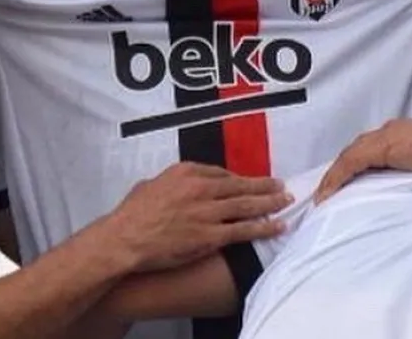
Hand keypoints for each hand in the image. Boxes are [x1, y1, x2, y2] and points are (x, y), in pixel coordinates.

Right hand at [103, 162, 290, 273]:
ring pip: (247, 205)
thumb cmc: (132, 214)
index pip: (221, 173)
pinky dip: (264, 227)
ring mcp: (208, 212)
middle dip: (264, 186)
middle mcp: (201, 188)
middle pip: (240, 185)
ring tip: (286, 201)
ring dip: (270, 203)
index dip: (240, 179)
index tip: (250, 182)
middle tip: (282, 186)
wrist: (125, 239)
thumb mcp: (150, 184)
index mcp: (186, 172)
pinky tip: (278, 226)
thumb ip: (171, 182)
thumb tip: (180, 187)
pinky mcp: (211, 236)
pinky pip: (244, 230)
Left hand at [313, 120, 411, 202]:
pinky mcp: (383, 147)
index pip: (369, 150)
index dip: (352, 167)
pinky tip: (328, 193)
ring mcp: (386, 137)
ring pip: (349, 156)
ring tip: (323, 194)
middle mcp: (391, 132)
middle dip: (339, 171)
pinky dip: (337, 178)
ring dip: (334, 176)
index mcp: (402, 135)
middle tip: (326, 190)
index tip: (342, 184)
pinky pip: (351, 163)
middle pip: (355, 151)